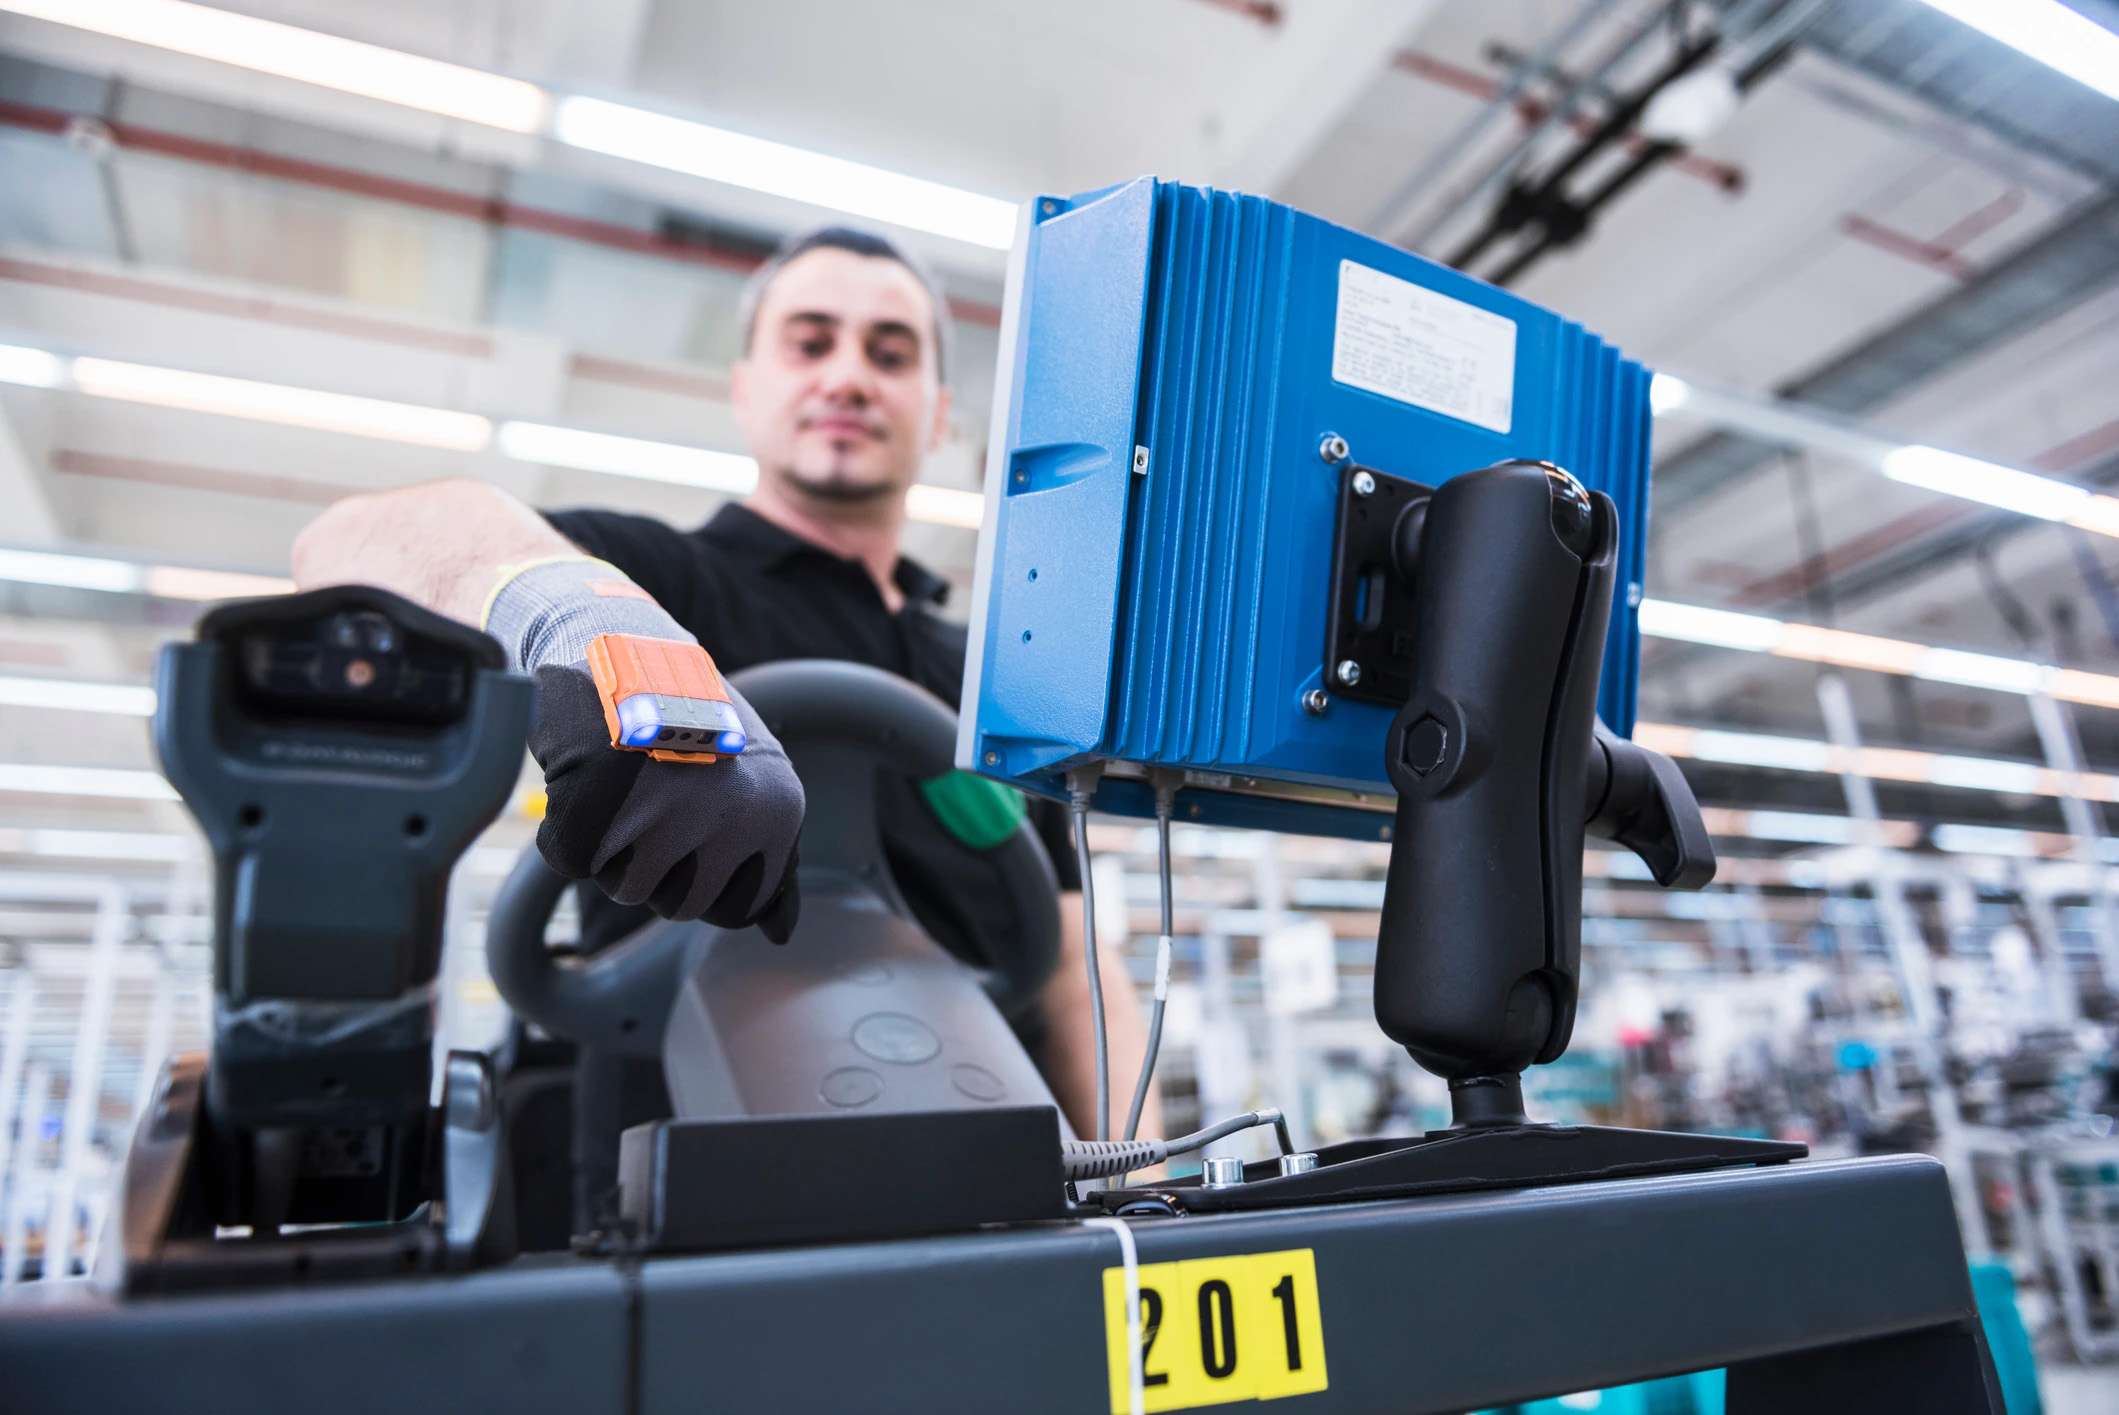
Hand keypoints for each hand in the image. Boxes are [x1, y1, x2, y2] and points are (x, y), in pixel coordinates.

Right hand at [528, 665, 803, 941]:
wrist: (622, 645)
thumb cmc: (690, 724)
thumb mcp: (755, 784)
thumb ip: (773, 864)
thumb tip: (779, 933)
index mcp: (778, 811)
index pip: (737, 911)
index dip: (703, 878)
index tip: (696, 826)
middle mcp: (733, 812)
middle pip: (676, 905)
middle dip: (656, 864)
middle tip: (653, 801)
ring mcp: (666, 804)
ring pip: (622, 889)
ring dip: (612, 848)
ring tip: (624, 786)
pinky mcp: (600, 793)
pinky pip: (570, 861)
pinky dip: (564, 829)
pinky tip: (583, 781)